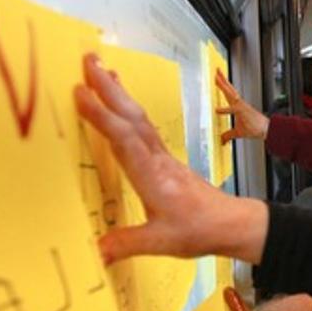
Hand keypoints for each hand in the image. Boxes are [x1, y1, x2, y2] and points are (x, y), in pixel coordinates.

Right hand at [74, 54, 267, 264]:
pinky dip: (129, 110)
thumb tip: (94, 251)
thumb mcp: (161, 242)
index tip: (80, 92)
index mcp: (152, 177)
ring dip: (119, 92)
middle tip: (88, 59)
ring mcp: (163, 157)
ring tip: (101, 68)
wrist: (231, 223)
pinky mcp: (166, 160)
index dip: (101, 116)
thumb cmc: (200, 230)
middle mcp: (157, 161)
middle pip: (131, 117)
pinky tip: (122, 103)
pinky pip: (144, 127)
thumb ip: (125, 244)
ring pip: (138, 118)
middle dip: (108, 88)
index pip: (124, 139)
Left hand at [215, 69, 269, 142]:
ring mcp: (241, 106)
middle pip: (229, 89)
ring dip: (223, 86)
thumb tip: (222, 140)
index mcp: (237, 106)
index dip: (223, 85)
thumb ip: (228, 135)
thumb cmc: (254, 129)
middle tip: (216, 71)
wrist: (266, 130)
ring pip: (230, 93)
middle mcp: (239, 104)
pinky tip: (217, 110)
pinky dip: (225, 110)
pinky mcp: (243, 112)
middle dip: (222, 80)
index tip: (218, 78)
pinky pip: (233, 110)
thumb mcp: (237, 133)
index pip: (228, 93)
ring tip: (217, 78)